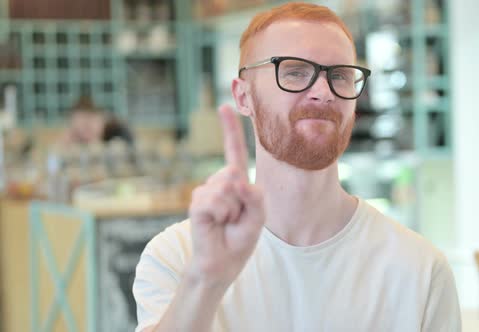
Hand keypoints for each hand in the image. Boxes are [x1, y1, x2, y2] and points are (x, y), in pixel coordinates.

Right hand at [188, 104, 264, 287]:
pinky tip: (216, 224)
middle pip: (235, 172)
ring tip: (226, 222)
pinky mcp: (197, 203)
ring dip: (233, 210)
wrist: (223, 262)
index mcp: (235, 181)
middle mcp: (218, 182)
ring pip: (227, 187)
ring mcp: (205, 191)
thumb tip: (236, 180)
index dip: (229, 129)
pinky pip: (216, 201)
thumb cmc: (240, 238)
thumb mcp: (258, 216)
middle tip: (237, 217)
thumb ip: (255, 196)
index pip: (232, 151)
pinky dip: (223, 215)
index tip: (224, 106)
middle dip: (244, 199)